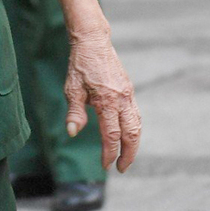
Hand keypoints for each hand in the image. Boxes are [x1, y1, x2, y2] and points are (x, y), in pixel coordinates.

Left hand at [64, 26, 141, 172]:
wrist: (93, 41)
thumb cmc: (80, 66)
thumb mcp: (72, 89)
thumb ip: (75, 112)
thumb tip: (72, 133)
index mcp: (106, 101)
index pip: (111, 135)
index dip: (109, 153)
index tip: (105, 166)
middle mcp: (121, 99)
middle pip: (131, 134)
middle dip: (128, 154)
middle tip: (121, 168)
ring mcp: (128, 94)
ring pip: (137, 125)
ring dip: (134, 144)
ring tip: (126, 157)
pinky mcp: (129, 90)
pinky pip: (136, 115)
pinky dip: (134, 129)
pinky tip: (127, 137)